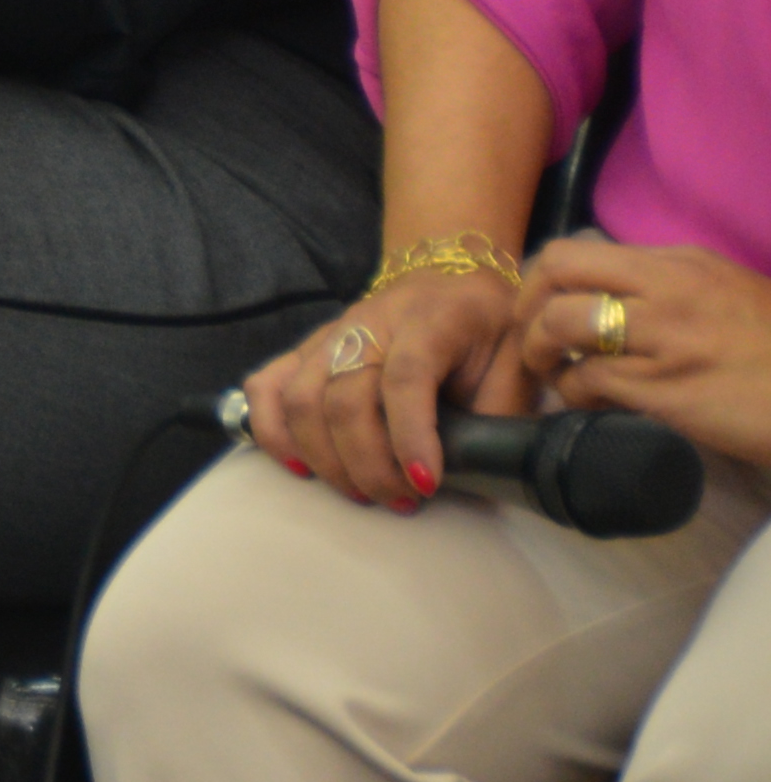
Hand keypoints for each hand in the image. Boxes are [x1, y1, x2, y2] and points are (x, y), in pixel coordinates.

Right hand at [239, 268, 526, 508]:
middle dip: (368, 464)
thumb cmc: (488, 329)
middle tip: (401, 502)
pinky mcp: (305, 348)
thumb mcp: (516, 363)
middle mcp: (370, 322)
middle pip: (345, 397)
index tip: (426, 486)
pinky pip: (266, 385)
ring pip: (300, 398)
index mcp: (431, 319)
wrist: (451, 280)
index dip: (410, 436)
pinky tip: (300, 465)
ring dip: (326, 458)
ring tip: (361, 493)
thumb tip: (478, 473)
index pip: (405, 377)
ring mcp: (329, 333)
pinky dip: (272, 430)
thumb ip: (498, 411)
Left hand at [515, 237, 770, 471]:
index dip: (543, 280)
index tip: (541, 306)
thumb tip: (607, 292)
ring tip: (556, 375)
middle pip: (556, 271)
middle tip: (532, 339)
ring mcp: (666, 339)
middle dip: (525, 305)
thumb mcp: (727, 293)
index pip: (578, 251)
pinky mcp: (667, 390)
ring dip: (542, 353)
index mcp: (681, 263)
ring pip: (561, 326)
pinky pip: (590, 382)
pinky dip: (576, 393)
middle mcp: (668, 290)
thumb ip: (669, 285)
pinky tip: (592, 403)